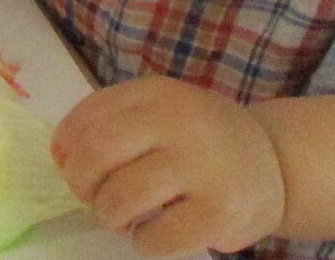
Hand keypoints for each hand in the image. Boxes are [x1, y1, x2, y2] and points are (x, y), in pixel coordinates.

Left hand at [53, 77, 285, 257]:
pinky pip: (158, 238)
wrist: (276, 161)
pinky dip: (144, 241)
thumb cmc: (198, 137)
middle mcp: (180, 122)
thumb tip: (58, 154)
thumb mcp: (156, 109)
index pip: (90, 118)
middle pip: (99, 154)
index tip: (72, 166)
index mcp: (157, 93)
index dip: (69, 149)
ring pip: (123, 199)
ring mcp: (203, 167)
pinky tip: (154, 231)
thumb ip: (106, 121)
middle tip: (94, 196)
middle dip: (83, 184)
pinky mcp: (221, 212)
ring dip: (111, 215)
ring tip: (123, 216)